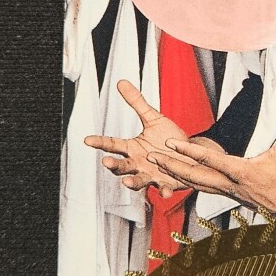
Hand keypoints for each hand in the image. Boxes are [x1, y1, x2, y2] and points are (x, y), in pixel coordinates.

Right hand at [84, 79, 211, 196]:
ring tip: (127, 181)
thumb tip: (122, 82)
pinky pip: (163, 189)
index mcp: (133, 147)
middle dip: (114, 165)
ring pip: (137, 180)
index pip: (112, 144)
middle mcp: (138, 163)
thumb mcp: (153, 118)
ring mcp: (150, 175)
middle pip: (122, 165)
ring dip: (132, 182)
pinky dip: (163, 191)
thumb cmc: (169, 138)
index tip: (87, 139)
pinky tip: (166, 192)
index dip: (99, 142)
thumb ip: (137, 102)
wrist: (189, 153)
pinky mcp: (165, 183)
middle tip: (107, 161)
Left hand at [149, 109, 275, 218]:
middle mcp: (230, 185)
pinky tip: (178, 177)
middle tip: (152, 155)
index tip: (172, 143)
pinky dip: (188, 182)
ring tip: (158, 164)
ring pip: (196, 184)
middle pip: (194, 176)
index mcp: (241, 172)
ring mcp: (229, 192)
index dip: (190, 151)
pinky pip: (203, 188)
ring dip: (176, 174)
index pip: (210, 160)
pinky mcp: (230, 195)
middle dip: (172, 166)